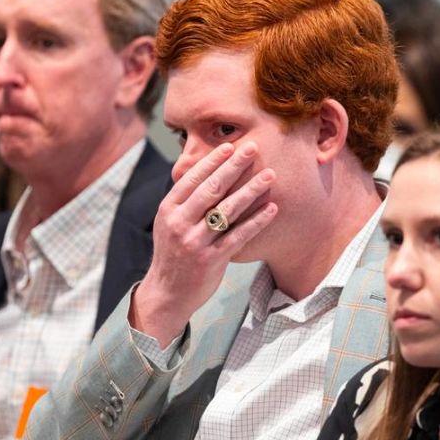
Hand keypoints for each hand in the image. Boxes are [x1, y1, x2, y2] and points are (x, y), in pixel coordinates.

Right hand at [131, 141, 277, 346]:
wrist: (167, 293)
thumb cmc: (174, 252)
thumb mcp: (169, 223)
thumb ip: (185, 200)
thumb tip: (206, 170)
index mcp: (168, 210)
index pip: (192, 179)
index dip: (212, 161)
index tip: (231, 146)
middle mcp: (179, 224)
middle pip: (211, 190)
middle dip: (234, 167)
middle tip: (253, 149)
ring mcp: (195, 242)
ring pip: (227, 211)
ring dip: (251, 190)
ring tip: (270, 175)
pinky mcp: (211, 260)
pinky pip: (238, 236)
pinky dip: (256, 221)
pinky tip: (271, 209)